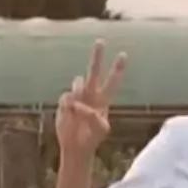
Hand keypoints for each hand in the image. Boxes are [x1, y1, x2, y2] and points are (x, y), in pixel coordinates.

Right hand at [56, 40, 126, 159]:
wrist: (76, 146)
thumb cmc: (92, 137)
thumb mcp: (101, 129)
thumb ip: (94, 115)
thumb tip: (79, 104)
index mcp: (104, 100)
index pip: (112, 81)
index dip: (117, 69)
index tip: (123, 55)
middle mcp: (91, 94)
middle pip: (94, 71)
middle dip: (97, 57)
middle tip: (101, 40)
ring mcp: (78, 97)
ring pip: (78, 82)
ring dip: (79, 90)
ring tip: (78, 109)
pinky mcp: (65, 102)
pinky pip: (66, 97)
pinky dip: (68, 105)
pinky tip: (69, 114)